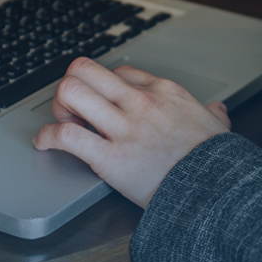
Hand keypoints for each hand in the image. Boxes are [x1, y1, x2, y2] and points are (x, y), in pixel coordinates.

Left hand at [32, 57, 230, 207]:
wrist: (217, 192)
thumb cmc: (215, 163)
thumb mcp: (217, 127)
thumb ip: (212, 115)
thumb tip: (216, 111)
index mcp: (162, 92)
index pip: (117, 72)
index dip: (102, 88)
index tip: (102, 106)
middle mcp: (139, 102)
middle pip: (85, 69)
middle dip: (71, 87)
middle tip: (72, 110)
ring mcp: (123, 128)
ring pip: (71, 91)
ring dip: (58, 107)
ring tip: (62, 124)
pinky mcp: (109, 158)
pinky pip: (65, 136)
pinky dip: (46, 138)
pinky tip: (44, 144)